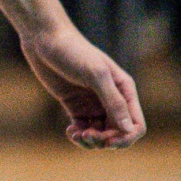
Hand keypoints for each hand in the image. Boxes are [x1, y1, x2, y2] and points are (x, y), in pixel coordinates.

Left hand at [19, 24, 144, 148]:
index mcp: (124, 90)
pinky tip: (70, 131)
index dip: (125, 138)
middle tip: (87, 135)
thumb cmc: (73, 51)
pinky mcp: (75, 106)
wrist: (44, 39)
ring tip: (76, 134)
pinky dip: (78, 135)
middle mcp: (111, 99)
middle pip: (118, 133)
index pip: (136, 125)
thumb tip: (128, 129)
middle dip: (105, 141)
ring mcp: (93, 103)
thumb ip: (113, 101)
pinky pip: (83, 129)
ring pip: (100, 134)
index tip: (107, 140)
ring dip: (90, 141)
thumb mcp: (95, 74)